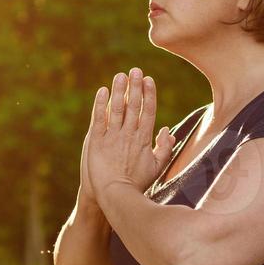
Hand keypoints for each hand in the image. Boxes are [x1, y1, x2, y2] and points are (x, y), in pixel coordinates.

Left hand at [85, 68, 176, 196]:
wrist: (115, 195)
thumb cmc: (137, 183)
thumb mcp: (157, 167)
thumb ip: (164, 148)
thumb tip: (167, 130)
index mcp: (144, 139)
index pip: (148, 111)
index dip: (149, 94)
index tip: (148, 79)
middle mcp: (129, 134)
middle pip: (134, 105)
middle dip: (135, 86)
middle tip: (135, 70)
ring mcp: (112, 136)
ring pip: (117, 108)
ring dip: (119, 90)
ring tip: (120, 75)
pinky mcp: (96, 140)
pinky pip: (99, 118)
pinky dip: (101, 104)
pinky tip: (102, 91)